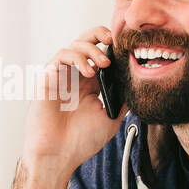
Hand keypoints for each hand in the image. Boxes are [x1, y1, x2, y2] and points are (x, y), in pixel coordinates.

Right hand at [22, 26, 126, 179]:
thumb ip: (124, 98)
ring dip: (91, 48)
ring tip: (103, 64)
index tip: (127, 47)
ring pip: (75, 44)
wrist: (58, 155)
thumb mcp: (111, 117)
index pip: (102, 53)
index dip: (113, 46)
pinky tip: (88, 72)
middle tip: (113, 40)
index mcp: (92, 83)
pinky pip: (61, 55)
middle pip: (87, 40)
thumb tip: (139, 82)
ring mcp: (62, 75)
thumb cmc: (81, 140)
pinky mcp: (48, 77)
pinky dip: (76, 57)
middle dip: (100, 33)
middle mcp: (77, 76)